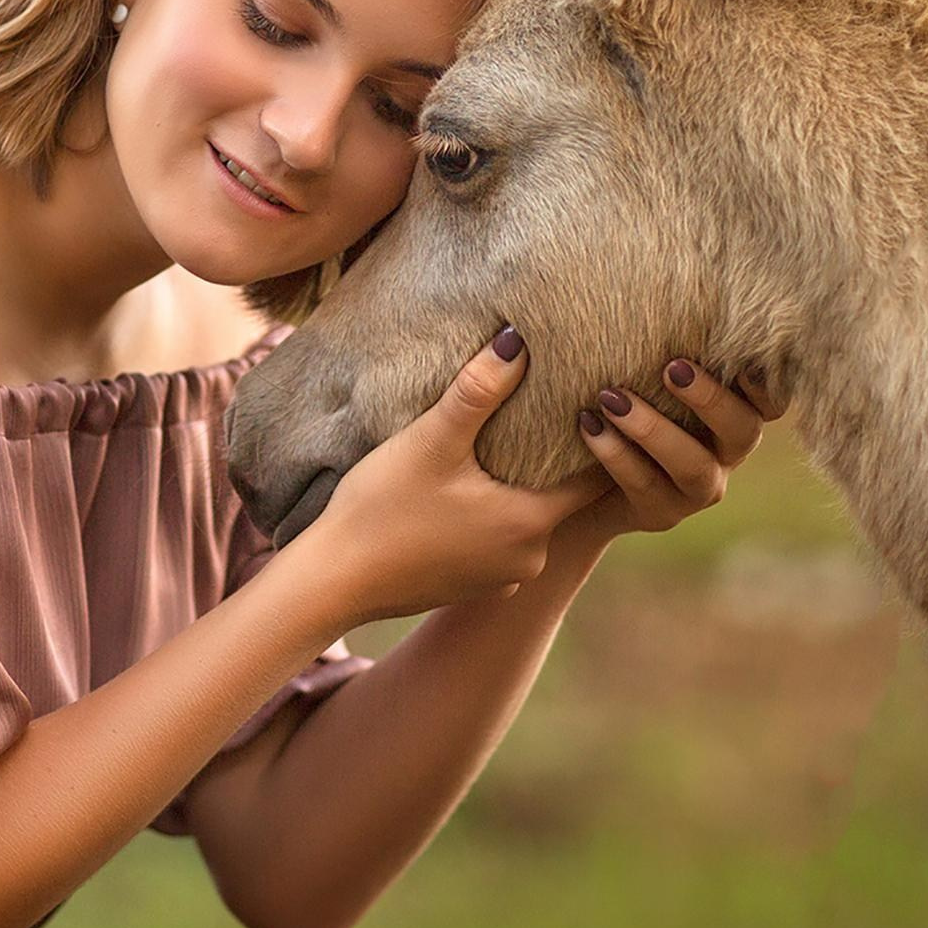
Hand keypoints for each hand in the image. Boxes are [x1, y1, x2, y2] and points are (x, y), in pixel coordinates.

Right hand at [309, 326, 610, 627]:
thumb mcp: (431, 442)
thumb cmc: (381, 510)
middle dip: (558, 462)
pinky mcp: (473, 588)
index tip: (591, 404)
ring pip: (529, 523)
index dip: (594, 438)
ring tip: (511, 450)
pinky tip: (470, 495)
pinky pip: (500, 545)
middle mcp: (528, 558)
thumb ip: (478, 391)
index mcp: (529, 522)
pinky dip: (494, 521)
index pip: (593, 477)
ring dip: (523, 492)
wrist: (333, 582)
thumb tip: (517, 339)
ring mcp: (502, 580)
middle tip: (552, 416)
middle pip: (561, 499)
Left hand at [565, 359, 785, 543]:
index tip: (747, 348)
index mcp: (733, 407)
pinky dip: (616, 454)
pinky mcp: (661, 513)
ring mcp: (697, 487)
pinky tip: (588, 425)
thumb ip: (659, 337)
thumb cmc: (619, 395)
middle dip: (710, 398)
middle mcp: (726, 449)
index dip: (768, 379)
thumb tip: (641, 265)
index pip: (772, 396)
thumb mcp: (641, 365)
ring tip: (610, 397)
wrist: (578, 475)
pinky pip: (645, 487)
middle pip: (743, 429)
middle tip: (672, 366)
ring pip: (694, 465)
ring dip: (653, 429)